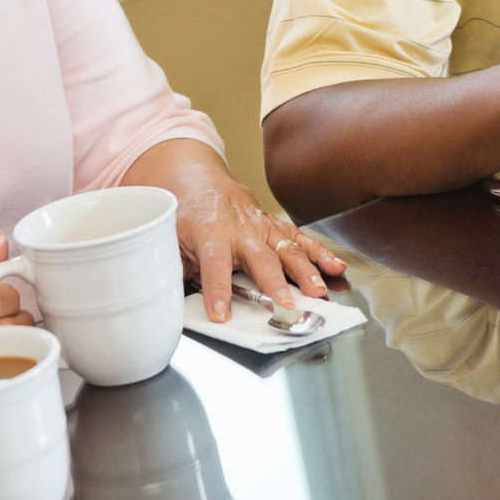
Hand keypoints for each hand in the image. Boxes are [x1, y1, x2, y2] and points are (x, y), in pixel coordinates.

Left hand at [126, 139, 345, 321]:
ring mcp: (263, 227)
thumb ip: (171, 270)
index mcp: (210, 233)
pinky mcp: (277, 227)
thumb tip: (163, 298)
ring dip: (305, 270)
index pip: (213, 265)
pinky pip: (301, 240)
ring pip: (287, 248)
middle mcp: (240, 229)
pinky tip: (336, 267)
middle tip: (283, 305)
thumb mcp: (170, 242)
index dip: (217, 290)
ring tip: (318, 290)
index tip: (220, 315)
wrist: (203, 185)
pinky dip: (320, 253)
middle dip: (272, 282)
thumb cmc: (186, 219)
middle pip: (259, 258)